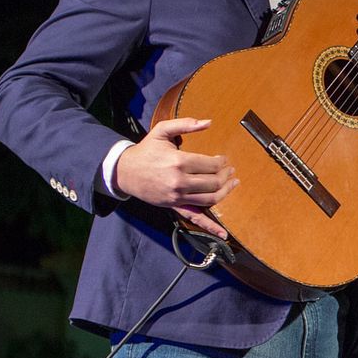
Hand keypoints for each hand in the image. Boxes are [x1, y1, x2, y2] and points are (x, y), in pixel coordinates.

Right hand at [114, 117, 235, 238]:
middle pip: (213, 182)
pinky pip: (195, 218)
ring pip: (210, 199)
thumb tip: (208, 122)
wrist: (125, 171)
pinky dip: (211, 227)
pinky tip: (223, 234)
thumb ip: (185, 124)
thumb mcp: (162, 131)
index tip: (224, 159)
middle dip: (226, 175)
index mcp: (178, 162)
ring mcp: (177, 197)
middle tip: (230, 170)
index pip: (211, 164)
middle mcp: (179, 181)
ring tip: (233, 183)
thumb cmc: (146, 150)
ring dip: (226, 192)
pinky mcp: (174, 206)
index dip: (222, 162)